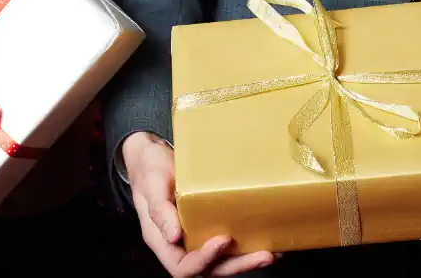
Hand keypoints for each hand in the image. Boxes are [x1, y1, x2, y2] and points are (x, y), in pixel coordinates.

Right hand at [121, 131, 275, 276]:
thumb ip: (159, 209)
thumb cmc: (149, 168)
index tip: (223, 239)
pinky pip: (225, 243)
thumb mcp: (151, 182)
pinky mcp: (206, 225)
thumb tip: (173, 236)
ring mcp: (193, 236)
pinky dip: (245, 245)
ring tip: (271, 251)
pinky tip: (265, 238)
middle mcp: (178, 244)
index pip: (181, 266)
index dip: (204, 259)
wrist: (152, 155)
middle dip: (237, 266)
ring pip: (220, 261)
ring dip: (245, 260)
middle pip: (207, 269)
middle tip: (263, 254)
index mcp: (160, 239)